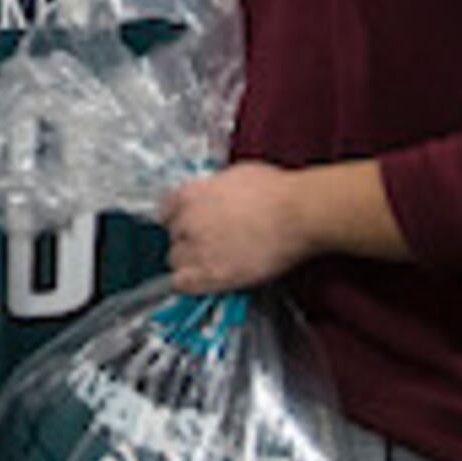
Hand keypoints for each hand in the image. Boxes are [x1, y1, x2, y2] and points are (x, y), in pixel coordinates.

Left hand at [160, 162, 313, 294]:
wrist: (296, 214)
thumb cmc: (275, 190)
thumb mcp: (235, 176)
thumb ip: (214, 190)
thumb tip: (214, 196)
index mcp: (190, 194)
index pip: (166, 210)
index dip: (180, 218)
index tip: (190, 224)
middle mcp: (187, 221)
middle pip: (173, 237)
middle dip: (187, 240)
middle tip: (208, 243)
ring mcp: (197, 249)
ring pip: (175, 261)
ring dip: (189, 262)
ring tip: (210, 263)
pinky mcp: (212, 275)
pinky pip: (183, 285)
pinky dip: (189, 284)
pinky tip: (204, 280)